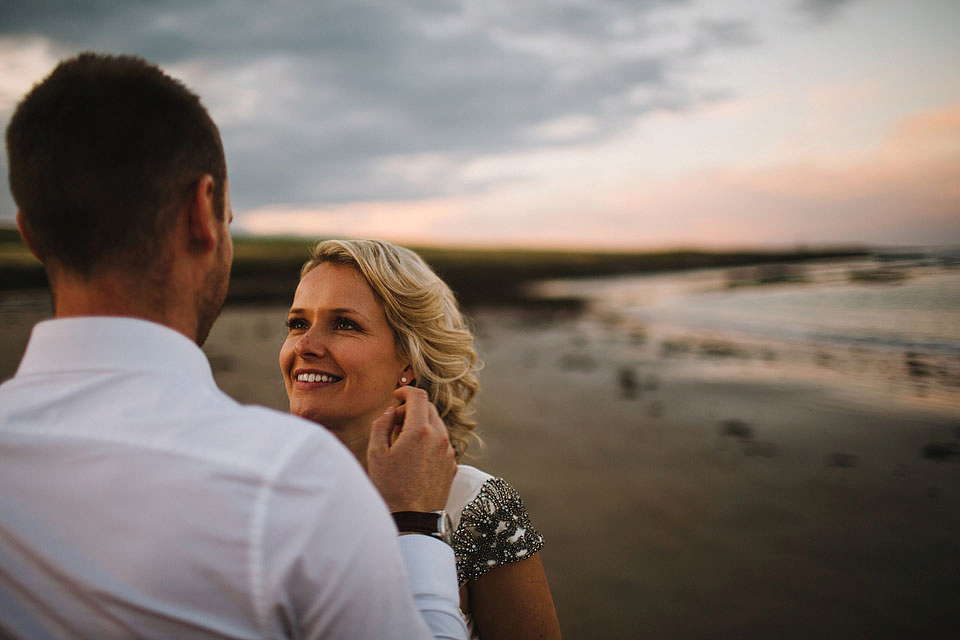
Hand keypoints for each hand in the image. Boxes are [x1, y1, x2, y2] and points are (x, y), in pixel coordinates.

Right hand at [367, 386, 456, 512]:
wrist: (414, 518)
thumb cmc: (392, 487)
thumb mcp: (376, 454)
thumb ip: (381, 425)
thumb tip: (389, 412)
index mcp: (419, 430)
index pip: (418, 396)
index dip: (405, 391)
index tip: (397, 396)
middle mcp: (439, 437)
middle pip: (428, 408)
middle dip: (411, 409)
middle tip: (394, 423)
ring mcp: (448, 450)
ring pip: (437, 424)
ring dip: (421, 424)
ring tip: (403, 441)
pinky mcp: (452, 463)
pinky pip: (442, 441)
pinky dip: (429, 439)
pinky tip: (415, 456)